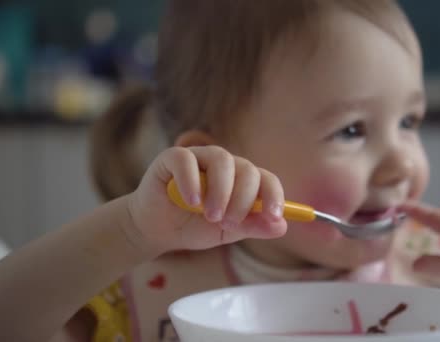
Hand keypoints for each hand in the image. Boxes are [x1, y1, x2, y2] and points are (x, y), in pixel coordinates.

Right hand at [123, 146, 287, 256]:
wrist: (158, 231)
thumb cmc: (195, 227)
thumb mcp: (228, 232)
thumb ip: (253, 226)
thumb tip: (282, 225)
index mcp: (242, 180)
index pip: (266, 179)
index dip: (274, 195)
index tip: (273, 215)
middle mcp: (224, 165)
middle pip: (246, 169)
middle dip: (242, 199)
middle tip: (229, 223)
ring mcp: (199, 158)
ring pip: (221, 159)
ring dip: (221, 190)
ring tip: (211, 216)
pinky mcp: (172, 158)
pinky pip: (185, 160)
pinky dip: (191, 181)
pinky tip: (192, 202)